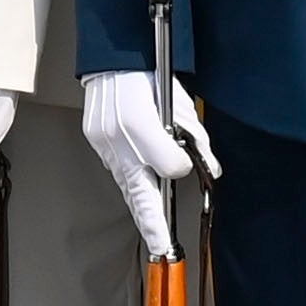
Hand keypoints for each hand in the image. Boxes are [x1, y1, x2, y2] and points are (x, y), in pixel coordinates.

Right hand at [79, 70, 217, 260]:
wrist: (112, 56)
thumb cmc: (147, 73)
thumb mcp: (180, 102)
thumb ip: (196, 137)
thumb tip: (209, 167)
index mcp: (143, 124)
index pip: (168, 165)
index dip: (179, 169)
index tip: (185, 168)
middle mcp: (121, 137)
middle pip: (139, 192)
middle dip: (152, 224)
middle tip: (162, 248)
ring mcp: (105, 141)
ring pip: (126, 184)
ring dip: (141, 207)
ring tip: (153, 231)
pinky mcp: (96, 140)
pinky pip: (116, 170)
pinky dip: (130, 183)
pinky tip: (138, 192)